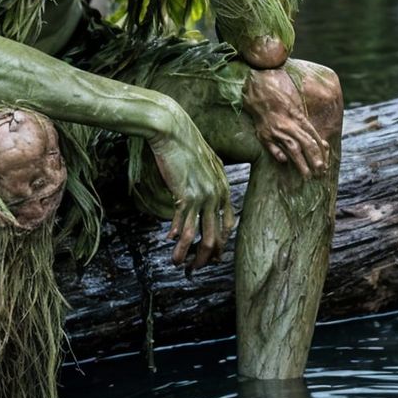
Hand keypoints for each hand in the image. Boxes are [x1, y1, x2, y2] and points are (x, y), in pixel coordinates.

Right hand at [148, 102, 233, 271]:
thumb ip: (206, 180)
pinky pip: (184, 225)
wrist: (172, 130)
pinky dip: (177, 238)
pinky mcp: (187, 195)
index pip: (228, 224)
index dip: (220, 243)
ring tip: (178, 263)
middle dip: (206, 256)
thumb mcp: (204, 162)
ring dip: (189, 254)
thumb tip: (197, 197)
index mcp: (223, 187)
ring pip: (201, 237)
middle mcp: (218, 194)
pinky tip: (169, 240)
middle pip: (216, 236)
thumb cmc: (184, 143)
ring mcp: (204, 196)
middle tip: (195, 267)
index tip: (212, 254)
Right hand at [242, 66, 328, 176]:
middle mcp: (288, 125)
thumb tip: (323, 144)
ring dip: (300, 163)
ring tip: (307, 175)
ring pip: (291, 148)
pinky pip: (271, 146)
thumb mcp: (297, 110)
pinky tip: (284, 161)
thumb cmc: (280, 100)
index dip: (320, 152)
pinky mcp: (263, 134)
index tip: (324, 163)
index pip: (313, 138)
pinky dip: (278, 154)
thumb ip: (307, 127)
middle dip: (314, 159)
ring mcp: (275, 130)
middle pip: (305, 144)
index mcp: (298, 119)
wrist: (260, 90)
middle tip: (321, 171)